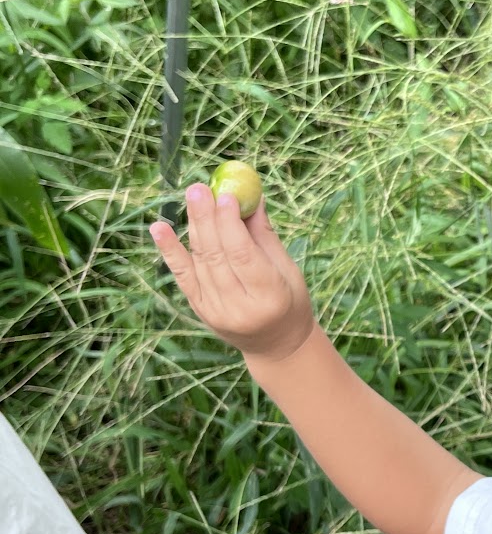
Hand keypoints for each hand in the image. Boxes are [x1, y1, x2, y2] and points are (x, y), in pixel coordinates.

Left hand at [150, 183, 316, 363]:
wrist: (276, 344)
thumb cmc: (290, 301)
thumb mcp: (288, 270)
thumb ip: (265, 236)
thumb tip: (251, 197)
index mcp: (269, 297)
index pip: (244, 255)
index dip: (231, 224)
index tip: (226, 195)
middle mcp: (239, 307)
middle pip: (217, 256)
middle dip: (207, 219)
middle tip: (200, 188)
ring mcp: (216, 311)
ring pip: (200, 262)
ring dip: (193, 226)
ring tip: (192, 196)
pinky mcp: (200, 310)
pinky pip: (183, 276)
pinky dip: (170, 251)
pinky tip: (159, 228)